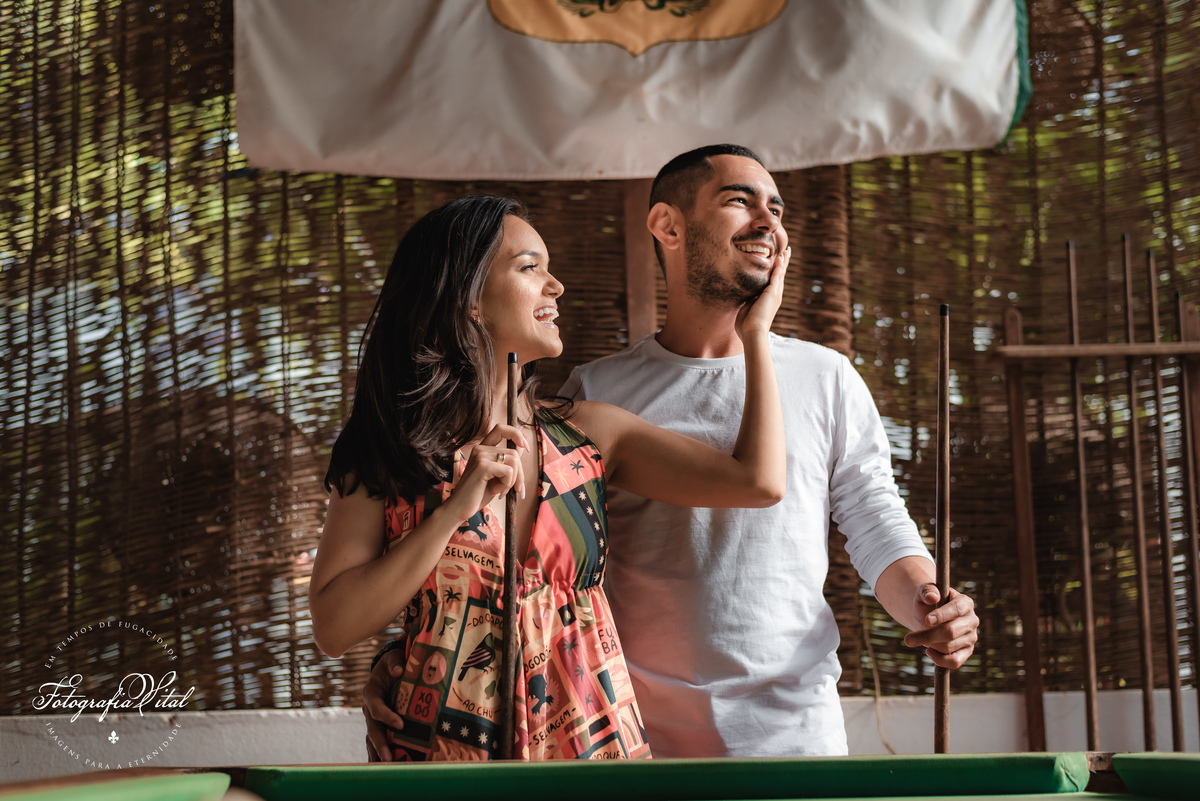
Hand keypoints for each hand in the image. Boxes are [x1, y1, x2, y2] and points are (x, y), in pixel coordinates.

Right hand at [363, 647, 405, 761]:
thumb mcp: (394, 658)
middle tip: (389, 759)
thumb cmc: (394, 663)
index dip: (387, 717)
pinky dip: (380, 754)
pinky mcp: (380, 724)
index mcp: (370, 693)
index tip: (400, 725)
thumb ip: (395, 662)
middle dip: (380, 744)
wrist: (391, 668)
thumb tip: (398, 671)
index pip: (377, 708)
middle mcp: (369, 709)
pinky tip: (389, 768)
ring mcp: (374, 719)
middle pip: (373, 729)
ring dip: (379, 753)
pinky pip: (378, 741)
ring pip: (373, 738)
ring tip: (388, 769)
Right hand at [441, 423, 528, 524]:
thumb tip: (523, 448)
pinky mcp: (482, 466)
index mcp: (483, 449)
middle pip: (514, 453)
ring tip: (500, 490)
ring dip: (512, 481)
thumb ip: (506, 461)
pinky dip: (506, 485)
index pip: (501, 429)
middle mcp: (480, 449)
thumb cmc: (478, 494)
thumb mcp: (496, 475)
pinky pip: (508, 472)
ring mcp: (480, 456)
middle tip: (516, 490)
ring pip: (514, 462)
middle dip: (520, 474)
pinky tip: (495, 492)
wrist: (460, 508)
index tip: (525, 447)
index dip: (516, 434)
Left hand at [735, 245, 789, 338]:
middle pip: (780, 276)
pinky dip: (779, 266)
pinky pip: (777, 275)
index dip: (775, 272)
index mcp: (768, 299)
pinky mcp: (773, 292)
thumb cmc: (747, 325)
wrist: (752, 332)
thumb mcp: (747, 308)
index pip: (773, 282)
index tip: (777, 262)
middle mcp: (774, 295)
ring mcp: (775, 294)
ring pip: (780, 274)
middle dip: (783, 264)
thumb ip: (749, 299)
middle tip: (787, 252)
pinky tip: (781, 257)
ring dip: (783, 261)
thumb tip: (746, 294)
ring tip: (787, 251)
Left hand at [902, 584, 977, 668]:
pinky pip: (955, 662)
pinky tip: (928, 651)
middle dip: (928, 635)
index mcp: (965, 602)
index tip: (926, 620)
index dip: (942, 615)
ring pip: (949, 647)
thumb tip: (932, 597)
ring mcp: (971, 637)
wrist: (928, 617)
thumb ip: (927, 590)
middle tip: (907, 639)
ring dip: (928, 645)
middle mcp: (972, 620)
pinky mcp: (967, 651)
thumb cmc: (927, 603)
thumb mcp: (924, 592)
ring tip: (914, 639)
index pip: (957, 609)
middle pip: (951, 631)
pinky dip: (940, 660)